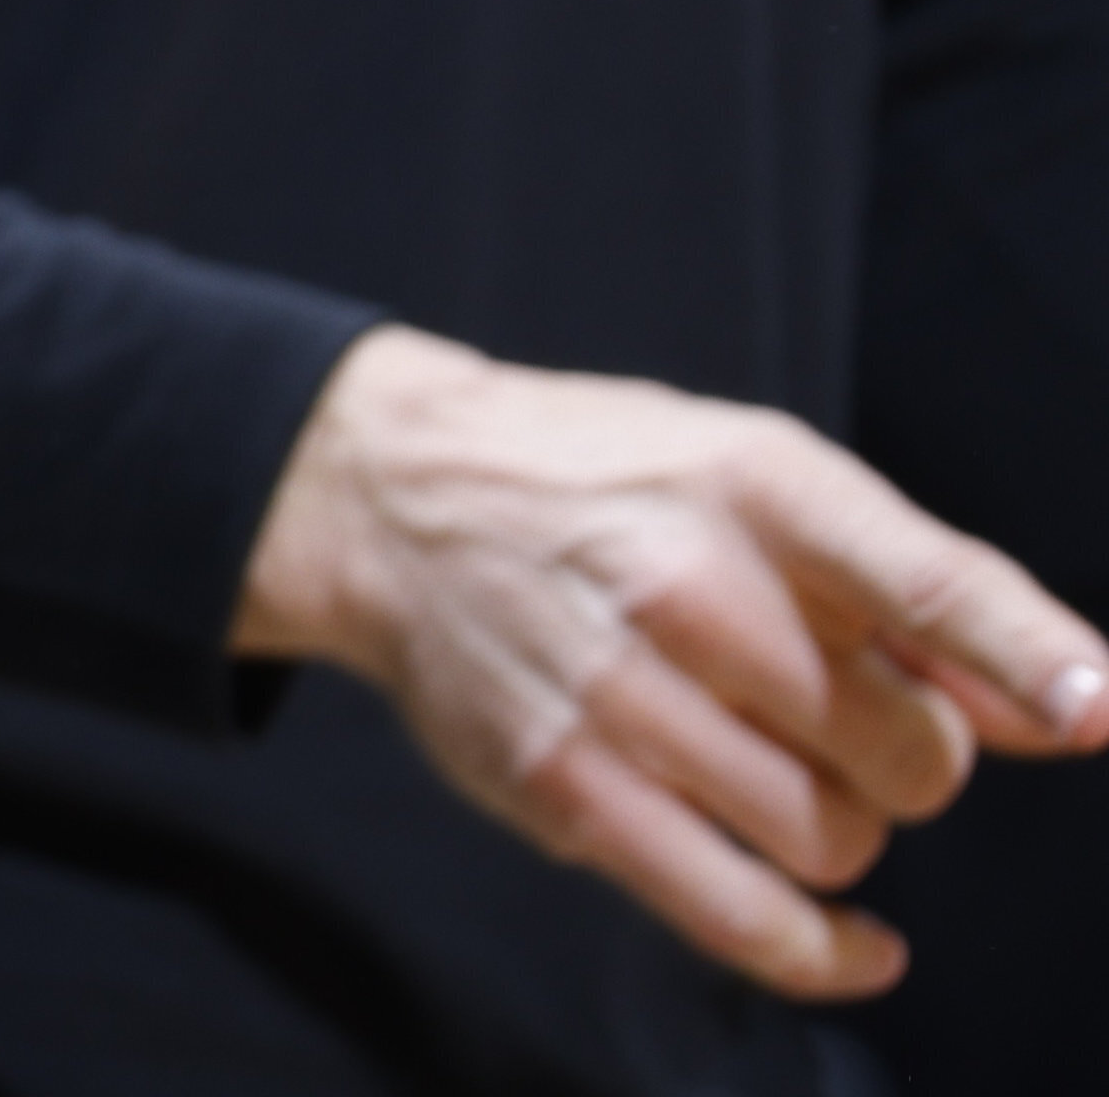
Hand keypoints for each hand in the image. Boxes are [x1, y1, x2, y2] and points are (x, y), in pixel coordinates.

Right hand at [237, 325, 1108, 997]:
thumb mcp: (759, 478)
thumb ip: (917, 592)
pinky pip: (748, 917)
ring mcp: (619, 693)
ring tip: (772, 760)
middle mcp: (684, 584)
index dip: (1025, 655)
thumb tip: (1067, 714)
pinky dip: (827, 950)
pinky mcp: (568, 789)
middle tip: (835, 708)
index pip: (922, 578)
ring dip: (843, 822)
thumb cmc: (610, 486)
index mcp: (753, 482)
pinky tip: (860, 941)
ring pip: (839, 837)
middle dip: (910, 752)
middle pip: (911, 750)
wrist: (391, 498)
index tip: (1097, 710)